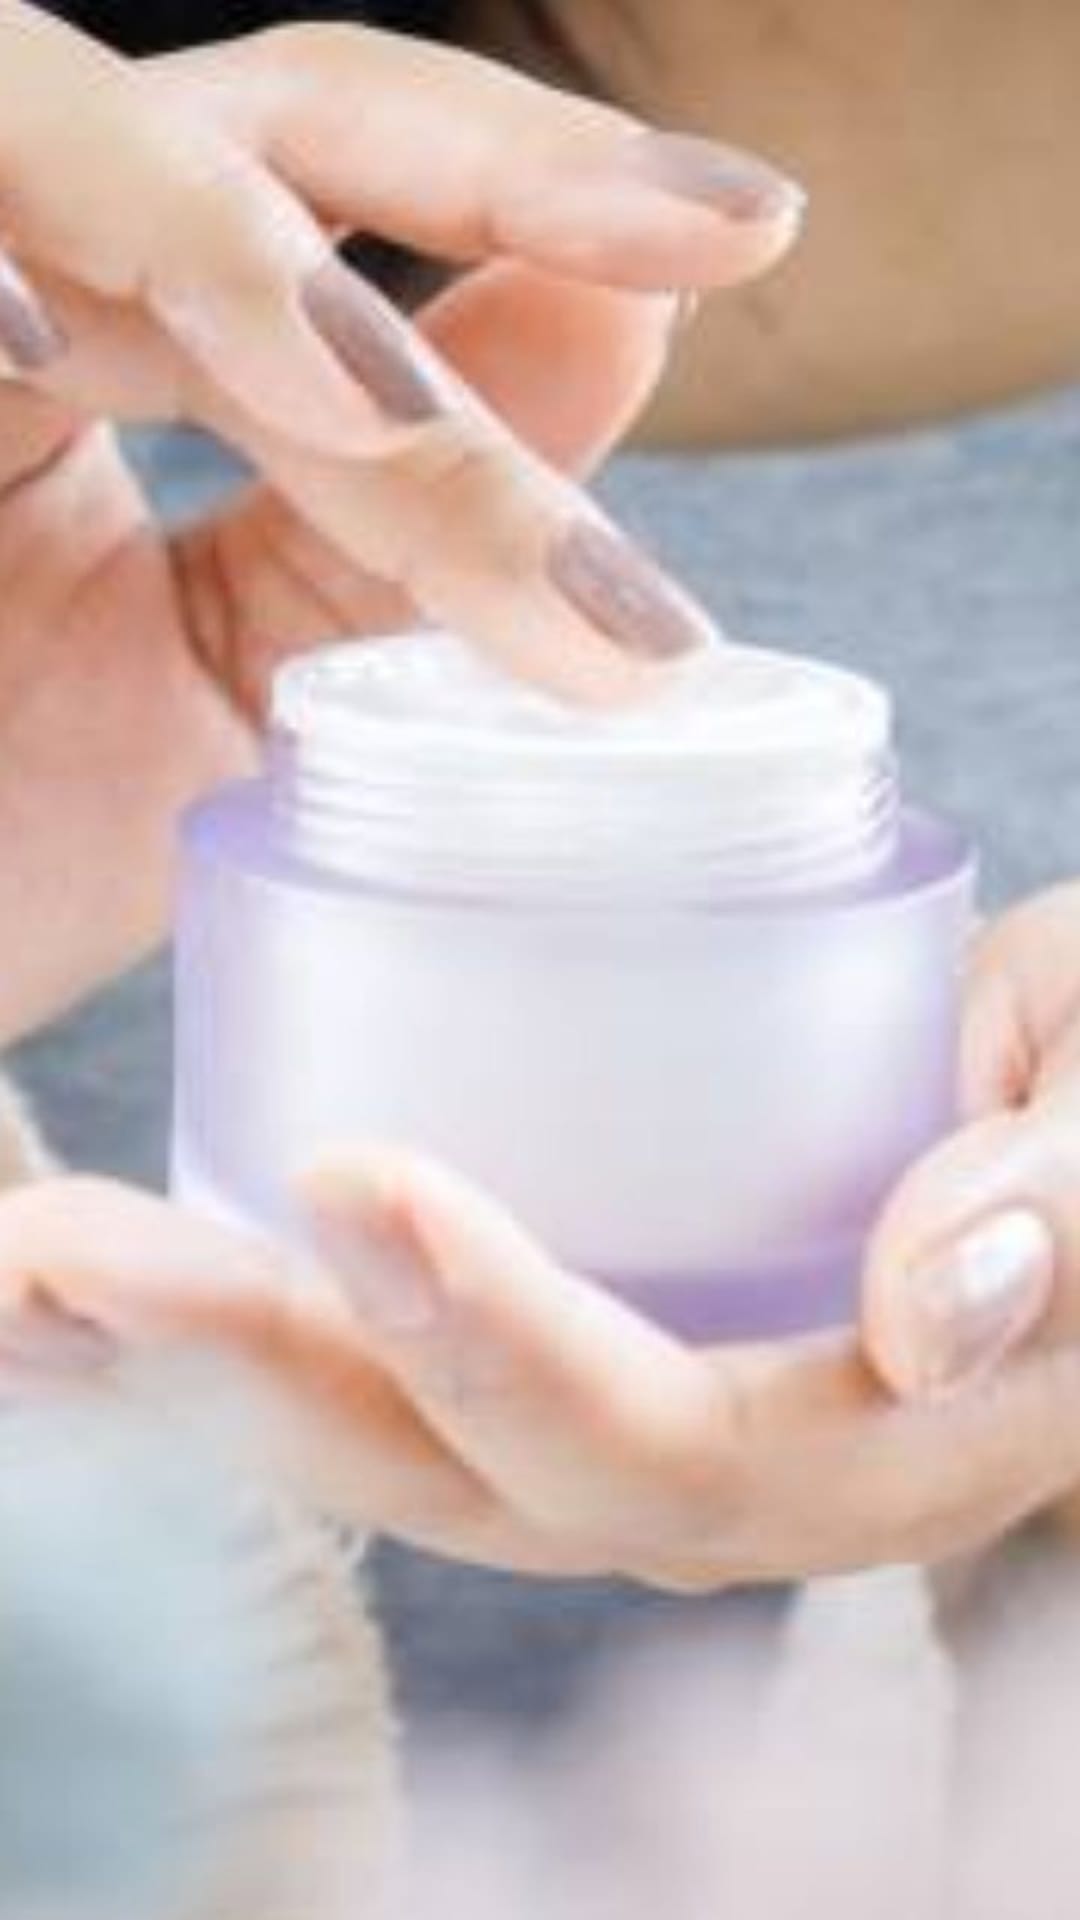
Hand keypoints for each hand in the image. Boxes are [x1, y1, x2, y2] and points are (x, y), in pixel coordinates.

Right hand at [0, 5, 801, 1038]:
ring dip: (232, 252)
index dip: (539, 189)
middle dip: (478, 166)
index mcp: (144, 337)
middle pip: (269, 119)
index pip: (363, 200)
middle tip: (688, 235)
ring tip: (378, 411)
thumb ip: (400, 531)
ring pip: (67, 132)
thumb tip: (621, 329)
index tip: (740, 235)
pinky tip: (43, 345)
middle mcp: (39, 271)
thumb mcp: (239, 690)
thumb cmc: (5, 831)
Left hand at [3, 886, 1075, 1587]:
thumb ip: (1065, 1202)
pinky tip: (120, 1276)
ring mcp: (642, 1412)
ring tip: (27, 1289)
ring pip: (397, 1445)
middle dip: (254, 1382)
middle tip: (67, 1264)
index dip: (502, 1335)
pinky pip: (397, 1372)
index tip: (353, 1178)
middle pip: (462, 1473)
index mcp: (877, 1433)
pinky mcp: (587, 1338)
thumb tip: (934, 1308)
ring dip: (195, 1381)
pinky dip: (245, 1335)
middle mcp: (734, 1466)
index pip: (653, 1433)